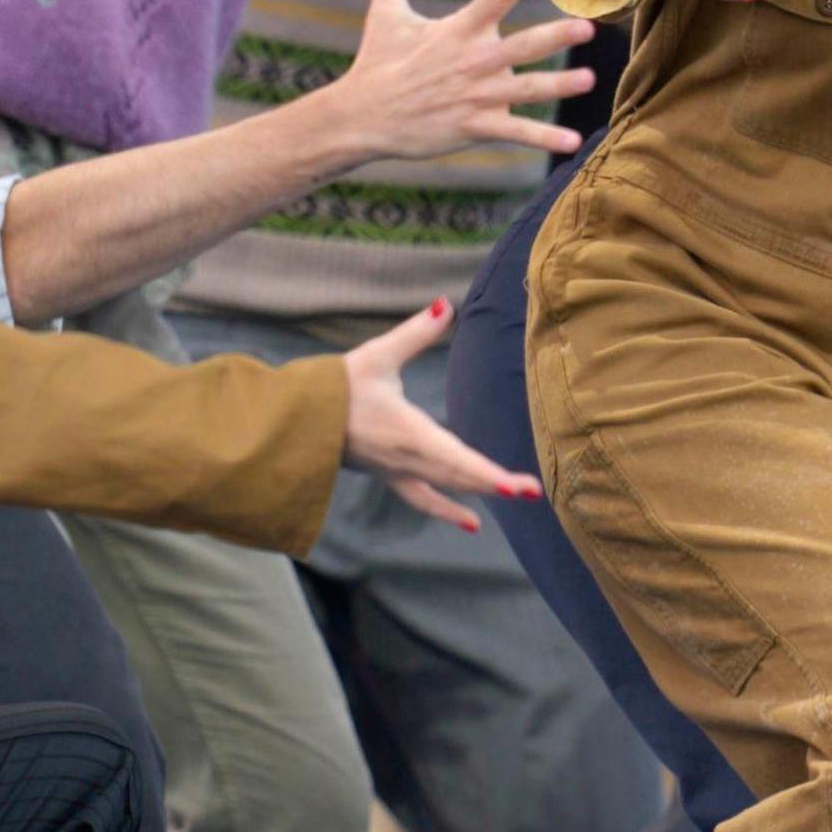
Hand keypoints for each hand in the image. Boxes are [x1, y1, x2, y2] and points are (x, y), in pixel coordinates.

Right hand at [323, 0, 595, 162]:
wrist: (362, 117)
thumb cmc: (377, 62)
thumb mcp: (384, 15)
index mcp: (458, 30)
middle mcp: (473, 61)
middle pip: (522, 46)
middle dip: (555, 37)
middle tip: (587, 28)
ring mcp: (476, 96)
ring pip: (526, 89)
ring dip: (559, 86)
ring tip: (590, 80)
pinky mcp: (475, 126)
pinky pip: (516, 132)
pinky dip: (544, 138)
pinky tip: (573, 142)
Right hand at [342, 300, 548, 530]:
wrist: (297, 419)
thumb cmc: (337, 387)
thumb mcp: (378, 355)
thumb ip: (416, 333)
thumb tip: (444, 306)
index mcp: (409, 432)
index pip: (457, 459)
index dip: (490, 474)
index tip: (520, 486)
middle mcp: (407, 459)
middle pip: (460, 477)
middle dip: (497, 484)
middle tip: (534, 491)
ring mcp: (397, 471)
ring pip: (447, 487)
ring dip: (480, 492)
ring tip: (517, 497)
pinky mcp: (389, 475)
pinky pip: (424, 499)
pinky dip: (449, 511)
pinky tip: (472, 525)